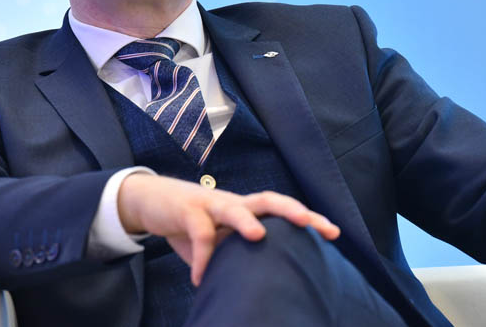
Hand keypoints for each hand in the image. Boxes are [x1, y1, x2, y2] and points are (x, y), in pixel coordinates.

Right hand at [117, 174, 339, 285]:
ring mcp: (210, 204)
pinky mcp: (186, 210)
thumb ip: (237, 256)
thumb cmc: (193, 223)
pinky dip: (201, 257)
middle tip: (309, 222)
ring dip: (246, 221)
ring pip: (234, 208)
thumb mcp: (218, 241)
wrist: (151, 200)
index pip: (283, 210)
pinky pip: (198, 233)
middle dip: (291, 210)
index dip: (308, 219)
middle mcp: (234, 203)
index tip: (333, 233)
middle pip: (268, 200)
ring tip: (259, 237)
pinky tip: (200, 279)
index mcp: (246, 210)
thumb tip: (264, 286)